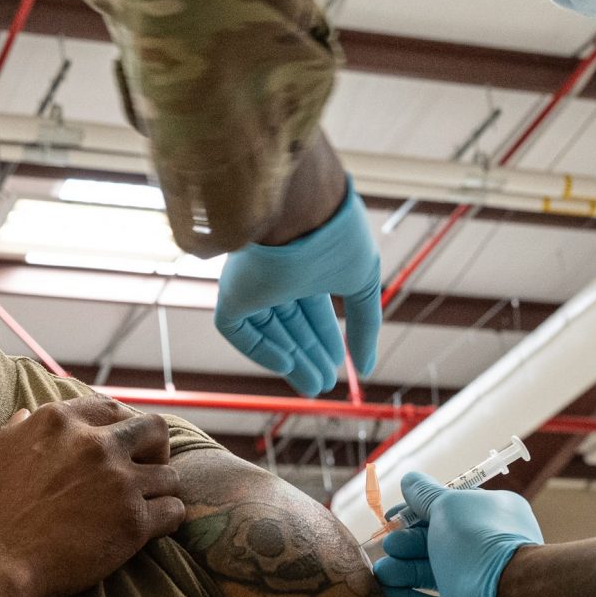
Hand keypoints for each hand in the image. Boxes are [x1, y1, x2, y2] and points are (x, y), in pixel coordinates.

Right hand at [0, 398, 186, 596]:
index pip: (110, 408)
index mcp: (59, 422)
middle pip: (153, 429)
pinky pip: (173, 510)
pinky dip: (168, 519)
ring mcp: (118, 482)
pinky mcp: (133, 522)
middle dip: (155, 448)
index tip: (120, 444)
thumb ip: (5, 430)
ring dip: (159, 489)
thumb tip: (23, 417)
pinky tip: (154, 528)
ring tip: (147, 505)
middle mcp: (95, 444)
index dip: (120, 424)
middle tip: (144, 469)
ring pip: (168, 474)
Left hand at [215, 178, 381, 395]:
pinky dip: (261, 349)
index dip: (326, 338)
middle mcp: (275, 271)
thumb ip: (364, 325)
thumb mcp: (362, 284)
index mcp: (305, 261)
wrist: (300, 210)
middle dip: (308, 355)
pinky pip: (239, 330)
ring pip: (267, 330)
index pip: (312, 308)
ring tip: (312, 386)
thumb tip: (364, 368)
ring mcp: (250, 281)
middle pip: (290, 324)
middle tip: (324, 385)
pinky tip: (288, 364)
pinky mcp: (230, 290)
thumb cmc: (336, 238)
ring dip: (290, 360)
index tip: (341, 365)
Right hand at [370, 472, 539, 596]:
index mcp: (491, 516)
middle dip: (407, 542)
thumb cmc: (477, 542)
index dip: (416, 510)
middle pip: (436, 542)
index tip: (389, 515)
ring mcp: (476, 582)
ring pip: (431, 573)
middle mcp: (486, 548)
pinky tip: (385, 593)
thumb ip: (426, 494)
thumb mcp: (448, 505)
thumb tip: (410, 480)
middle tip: (388, 545)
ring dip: (403, 570)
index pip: (449, 509)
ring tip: (380, 573)